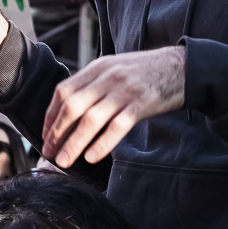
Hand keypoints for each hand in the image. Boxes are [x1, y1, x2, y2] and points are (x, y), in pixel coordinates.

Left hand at [40, 46, 186, 166]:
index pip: (63, 92)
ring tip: (64, 161)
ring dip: (74, 143)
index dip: (50, 116)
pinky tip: (92, 157)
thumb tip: (69, 110)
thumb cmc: (146, 72)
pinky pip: (117, 127)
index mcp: (98, 67)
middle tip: (49, 153)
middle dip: (57, 133)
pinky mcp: (141, 104)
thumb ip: (93, 84)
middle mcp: (108, 77)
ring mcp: (125, 90)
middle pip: (73, 106)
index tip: (45, 136)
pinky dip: (102, 143)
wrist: (182, 67)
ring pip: (91, 119)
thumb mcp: (115, 69)